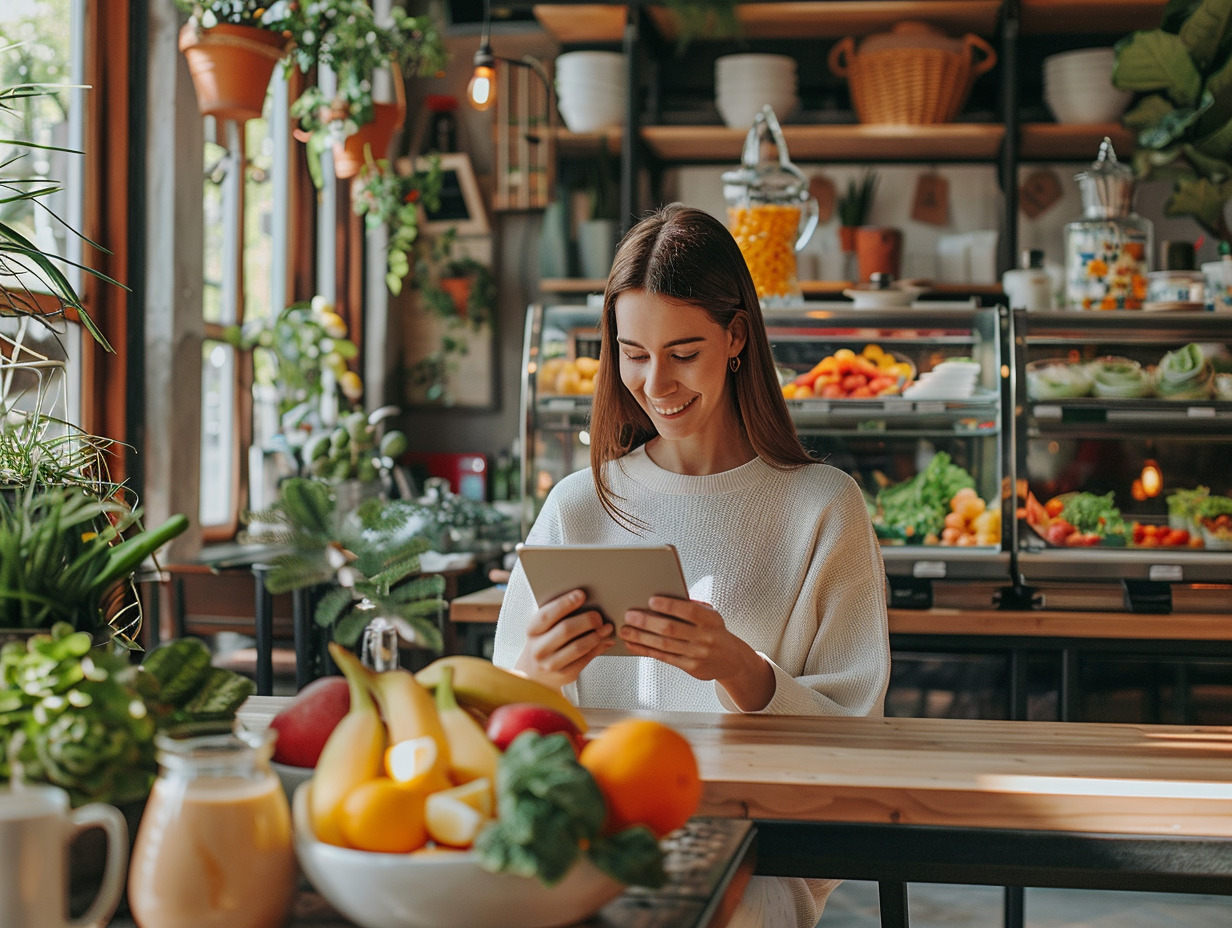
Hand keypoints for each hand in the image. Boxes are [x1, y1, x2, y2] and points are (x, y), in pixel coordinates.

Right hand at [513, 588, 614, 687]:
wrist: (535, 676)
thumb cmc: (543, 646)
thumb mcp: (543, 629)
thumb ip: (558, 616)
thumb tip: (585, 602)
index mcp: (532, 631)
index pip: (547, 615)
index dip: (565, 603)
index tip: (581, 595)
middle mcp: (539, 648)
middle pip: (566, 629)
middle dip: (587, 620)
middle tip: (598, 616)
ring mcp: (551, 664)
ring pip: (579, 646)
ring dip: (596, 635)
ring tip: (605, 628)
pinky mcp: (565, 675)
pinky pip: (586, 659)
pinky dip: (598, 647)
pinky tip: (604, 640)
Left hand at [621, 596, 774, 710]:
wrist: (732, 660)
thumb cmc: (715, 632)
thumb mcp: (711, 617)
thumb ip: (692, 608)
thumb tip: (662, 599)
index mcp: (712, 620)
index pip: (690, 611)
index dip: (670, 606)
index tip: (651, 600)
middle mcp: (706, 638)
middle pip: (672, 629)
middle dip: (647, 622)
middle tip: (629, 615)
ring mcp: (698, 654)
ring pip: (664, 645)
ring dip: (641, 637)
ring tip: (625, 630)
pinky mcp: (691, 667)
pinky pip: (664, 657)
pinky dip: (646, 650)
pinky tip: (633, 644)